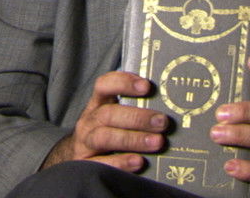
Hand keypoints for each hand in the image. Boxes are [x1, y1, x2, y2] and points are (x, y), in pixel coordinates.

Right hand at [41, 70, 168, 172]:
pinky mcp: (85, 165)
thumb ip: (135, 107)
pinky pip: (101, 164)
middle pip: (108, 114)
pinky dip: (121, 162)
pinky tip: (139, 162)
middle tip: (162, 122)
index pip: (104, 85)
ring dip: (133, 139)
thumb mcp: (117, 116)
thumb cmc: (109, 132)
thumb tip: (168, 103)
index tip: (147, 86)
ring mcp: (85, 143)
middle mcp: (89, 120)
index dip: (123, 83)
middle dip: (137, 117)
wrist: (80, 162)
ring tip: (157, 142)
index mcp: (98, 103)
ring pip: (105, 137)